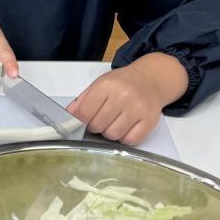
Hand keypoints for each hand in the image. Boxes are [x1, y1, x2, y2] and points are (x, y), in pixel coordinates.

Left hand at [67, 53, 188, 144]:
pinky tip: (125, 128)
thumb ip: (82, 100)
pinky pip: (131, 140)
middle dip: (95, 126)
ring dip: (109, 132)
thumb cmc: (122, 83)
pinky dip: (125, 138)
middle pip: (98, 126)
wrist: (151, 79)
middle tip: (101, 119)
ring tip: (113, 122)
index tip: (82, 121)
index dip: (80, 121)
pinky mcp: (150, 120)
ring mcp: (138, 109)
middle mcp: (123, 96)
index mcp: (106, 86)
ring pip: (113, 135)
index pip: (84, 113)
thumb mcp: (99, 84)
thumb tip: (69, 116)